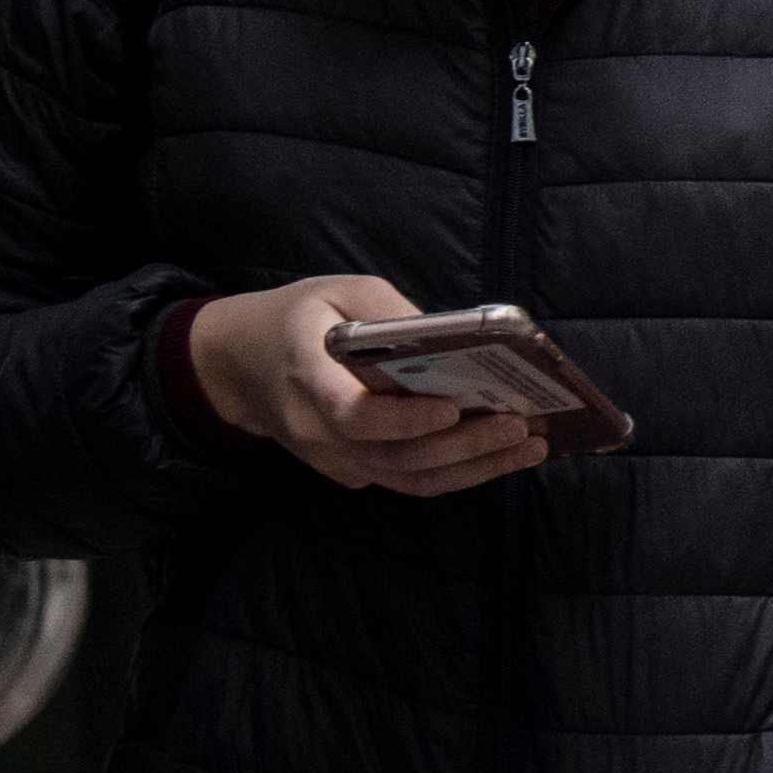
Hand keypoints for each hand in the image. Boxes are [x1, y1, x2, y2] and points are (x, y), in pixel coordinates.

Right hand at [184, 277, 549, 497]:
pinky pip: (409, 480)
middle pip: (398, 456)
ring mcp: (334, 459)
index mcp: (309, 378)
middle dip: (466, 444)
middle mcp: (318, 432)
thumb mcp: (340, 291)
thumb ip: (391, 315)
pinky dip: (459, 473)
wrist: (242, 362)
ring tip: (530, 446)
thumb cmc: (300, 318)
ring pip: (410, 479)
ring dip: (476, 468)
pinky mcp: (351, 471)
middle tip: (521, 426)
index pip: (355, 416)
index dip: (406, 419)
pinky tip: (503, 455)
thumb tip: (455, 337)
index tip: (456, 405)